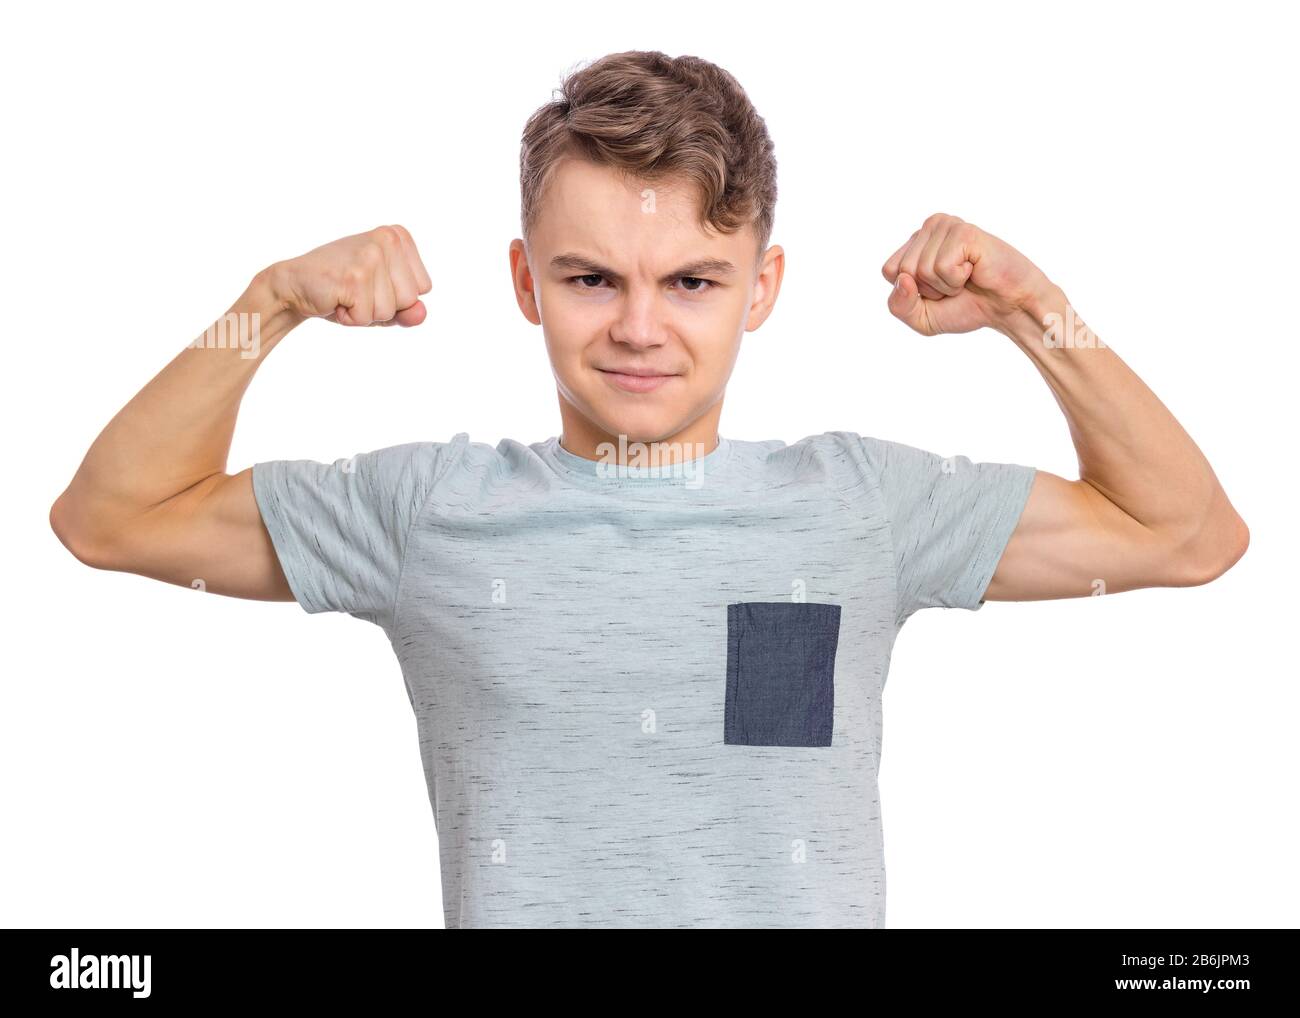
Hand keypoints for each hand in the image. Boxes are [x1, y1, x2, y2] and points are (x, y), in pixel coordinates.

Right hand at [268, 224, 432, 326]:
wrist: (294, 285)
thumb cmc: (342, 290)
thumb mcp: (381, 299)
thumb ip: (407, 309)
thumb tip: (421, 314)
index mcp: (398, 237)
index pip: (424, 287)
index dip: (397, 298)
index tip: (371, 283)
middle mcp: (387, 239)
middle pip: (411, 299)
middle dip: (384, 307)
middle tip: (356, 290)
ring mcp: (371, 256)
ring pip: (389, 311)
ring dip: (365, 313)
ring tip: (345, 293)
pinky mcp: (354, 276)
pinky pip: (367, 318)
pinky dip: (349, 318)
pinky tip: (335, 299)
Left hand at [880, 213, 1053, 335]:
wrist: (1008, 308)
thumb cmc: (967, 306)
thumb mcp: (922, 317)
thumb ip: (899, 306)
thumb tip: (903, 279)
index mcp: (917, 242)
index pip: (889, 270)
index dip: (912, 292)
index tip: (938, 289)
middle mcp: (929, 226)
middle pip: (903, 270)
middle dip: (929, 290)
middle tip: (956, 284)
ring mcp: (946, 225)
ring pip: (920, 270)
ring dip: (945, 286)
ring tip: (966, 277)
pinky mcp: (963, 231)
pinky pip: (941, 268)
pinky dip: (957, 279)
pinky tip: (974, 269)